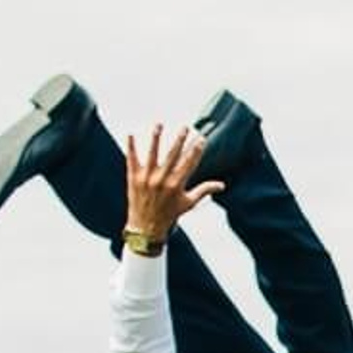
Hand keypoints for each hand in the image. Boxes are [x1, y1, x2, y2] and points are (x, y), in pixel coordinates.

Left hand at [124, 125, 223, 244]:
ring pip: (152, 153)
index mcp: (177, 185)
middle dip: (180, 140)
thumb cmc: (170, 215)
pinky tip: (131, 134)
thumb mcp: (189, 203)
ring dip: (156, 138)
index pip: (189, 162)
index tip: (201, 139)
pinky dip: (131, 147)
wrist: (146, 227)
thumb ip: (204, 190)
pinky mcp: (134, 178)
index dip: (196, 150)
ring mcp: (147, 178)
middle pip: (173, 155)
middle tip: (185, 128)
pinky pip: (132, 159)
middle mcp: (162, 179)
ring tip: (159, 125)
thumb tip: (222, 185)